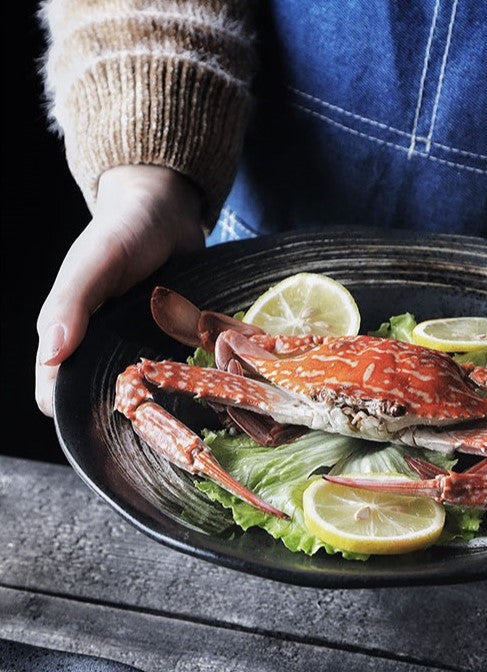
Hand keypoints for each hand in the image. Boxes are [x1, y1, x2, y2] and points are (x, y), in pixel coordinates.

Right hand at [35, 165, 204, 416]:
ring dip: (161, 398)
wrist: (168, 210)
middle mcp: (101, 346)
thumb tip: (51, 356)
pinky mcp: (170, 340)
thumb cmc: (122, 231)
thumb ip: (70, 303)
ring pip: (144, 390)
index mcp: (69, 334)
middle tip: (157, 417)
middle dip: (127, 411)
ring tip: (186, 405)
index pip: (59, 393)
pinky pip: (177, 369)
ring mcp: (138, 345)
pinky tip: (207, 382)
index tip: (111, 418)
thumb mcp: (94, 263)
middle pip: (105, 398)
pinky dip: (188, 377)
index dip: (76, 411)